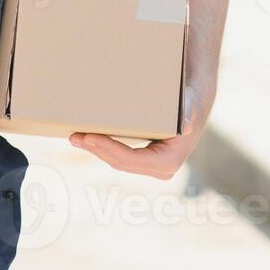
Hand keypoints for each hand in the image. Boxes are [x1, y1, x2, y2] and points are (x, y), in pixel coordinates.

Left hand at [67, 80, 208, 180]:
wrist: (194, 102)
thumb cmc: (189, 100)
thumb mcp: (189, 104)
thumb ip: (188, 113)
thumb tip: (186, 126)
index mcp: (168, 161)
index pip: (129, 160)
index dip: (107, 150)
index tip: (88, 137)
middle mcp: (161, 169)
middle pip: (120, 163)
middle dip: (96, 150)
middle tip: (74, 136)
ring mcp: (152, 167)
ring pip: (118, 161)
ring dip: (96, 150)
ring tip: (76, 137)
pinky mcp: (145, 160)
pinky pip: (121, 157)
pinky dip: (104, 148)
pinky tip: (89, 139)